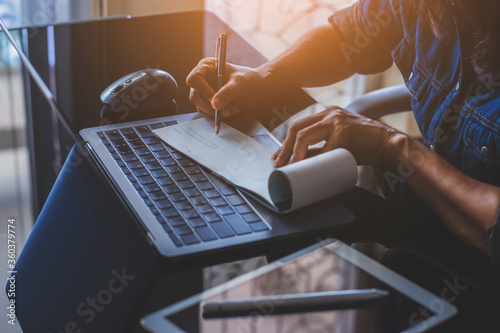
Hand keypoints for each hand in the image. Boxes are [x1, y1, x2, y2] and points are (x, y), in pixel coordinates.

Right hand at [186, 58, 269, 117]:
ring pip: (200, 106)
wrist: (258, 88)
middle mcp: (203, 79)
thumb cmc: (249, 79)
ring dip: (216, 112)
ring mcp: (205, 92)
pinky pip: (208, 112)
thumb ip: (228, 92)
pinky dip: (219, 114)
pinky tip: (232, 110)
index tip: (214, 100)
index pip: (194, 78)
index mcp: (207, 66)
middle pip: (195, 95)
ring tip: (232, 109)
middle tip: (224, 111)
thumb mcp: (241, 83)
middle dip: (209, 105)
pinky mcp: (209, 102)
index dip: (202, 90)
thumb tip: (215, 105)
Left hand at [272, 107, 402, 166]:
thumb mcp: (339, 143)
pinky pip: (321, 149)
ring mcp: (335, 121)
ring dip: (293, 153)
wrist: (388, 143)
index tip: (279, 157)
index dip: (286, 143)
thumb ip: (321, 147)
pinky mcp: (342, 132)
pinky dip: (312, 161)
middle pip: (296, 128)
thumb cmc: (365, 145)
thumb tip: (300, 161)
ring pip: (303, 135)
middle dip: (284, 148)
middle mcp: (329, 114)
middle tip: (279, 164)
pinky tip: (308, 169)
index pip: (299, 126)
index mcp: (328, 115)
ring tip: (289, 166)